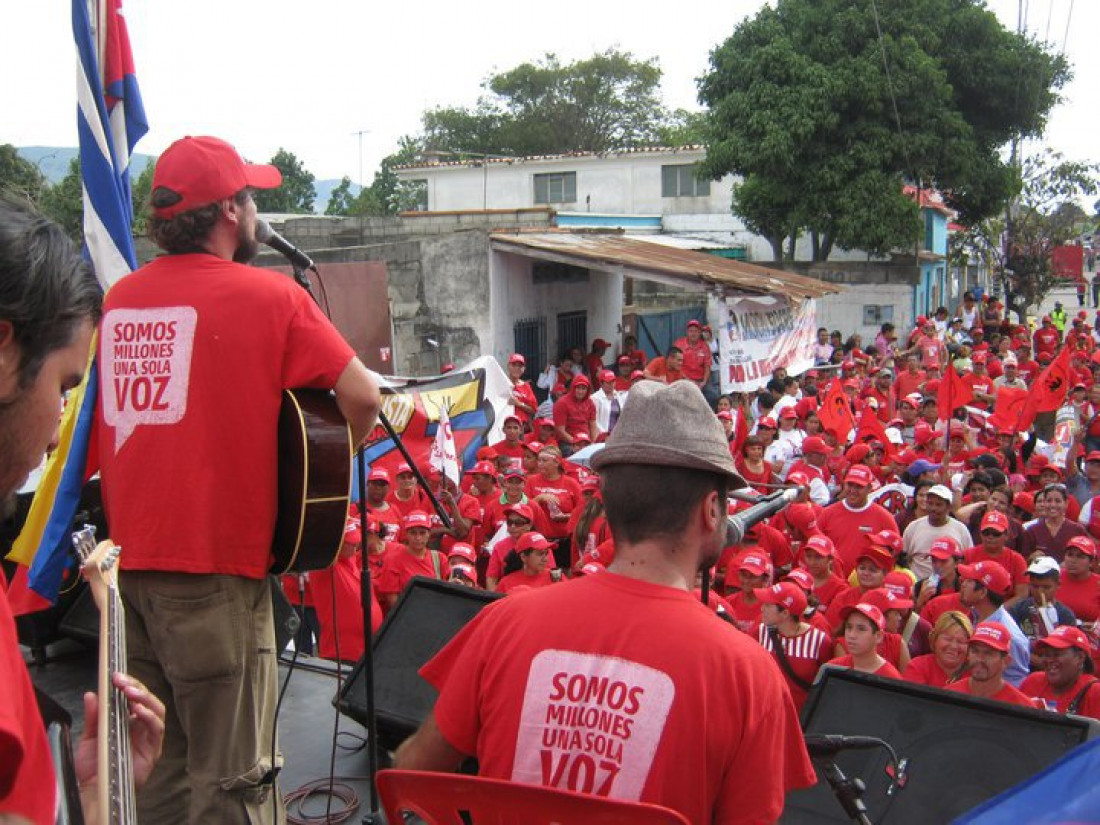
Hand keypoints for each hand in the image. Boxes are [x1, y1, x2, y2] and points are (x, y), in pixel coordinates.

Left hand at [76, 672, 164, 792]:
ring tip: (130, 692)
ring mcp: (149, 736)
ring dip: (145, 698)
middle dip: (136, 687)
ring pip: (157, 709)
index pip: (135, 696)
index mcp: (128, 720)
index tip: (115, 675)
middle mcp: (141, 725)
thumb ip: (93, 716)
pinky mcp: (154, 749)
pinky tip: (138, 711)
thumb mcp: (89, 737)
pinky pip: (157, 729)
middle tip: (121, 681)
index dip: (129, 684)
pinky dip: (150, 717)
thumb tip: (91, 694)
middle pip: (147, 699)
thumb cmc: (94, 765)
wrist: (94, 789)